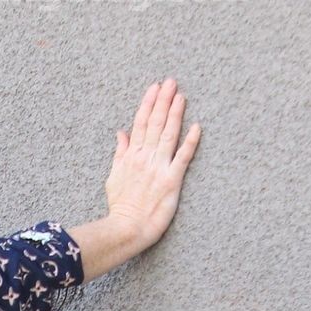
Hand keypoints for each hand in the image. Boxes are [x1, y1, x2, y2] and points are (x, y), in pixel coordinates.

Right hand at [105, 78, 200, 253]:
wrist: (127, 228)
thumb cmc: (120, 207)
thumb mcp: (113, 177)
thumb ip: (120, 153)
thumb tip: (121, 133)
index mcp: (131, 156)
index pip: (140, 123)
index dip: (148, 103)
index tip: (155, 87)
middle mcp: (145, 158)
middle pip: (155, 123)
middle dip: (163, 101)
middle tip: (171, 81)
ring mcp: (158, 168)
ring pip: (167, 134)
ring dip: (175, 113)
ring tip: (180, 95)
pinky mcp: (171, 181)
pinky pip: (182, 157)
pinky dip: (189, 141)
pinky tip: (196, 126)